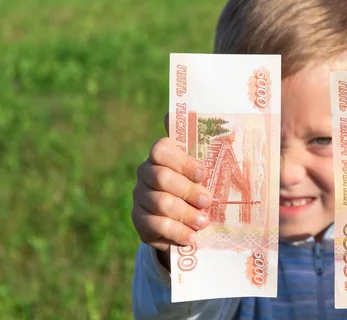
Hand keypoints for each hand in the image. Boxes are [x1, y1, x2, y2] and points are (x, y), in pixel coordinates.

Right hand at [131, 114, 212, 253]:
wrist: (186, 218)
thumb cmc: (200, 185)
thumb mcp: (206, 167)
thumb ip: (205, 143)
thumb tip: (200, 110)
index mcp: (161, 155)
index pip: (161, 149)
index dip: (182, 161)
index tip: (203, 173)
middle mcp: (145, 173)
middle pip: (161, 178)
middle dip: (188, 191)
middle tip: (208, 202)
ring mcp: (140, 197)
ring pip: (160, 203)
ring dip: (185, 214)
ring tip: (204, 222)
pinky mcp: (139, 221)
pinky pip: (155, 226)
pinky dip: (177, 232)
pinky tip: (192, 237)